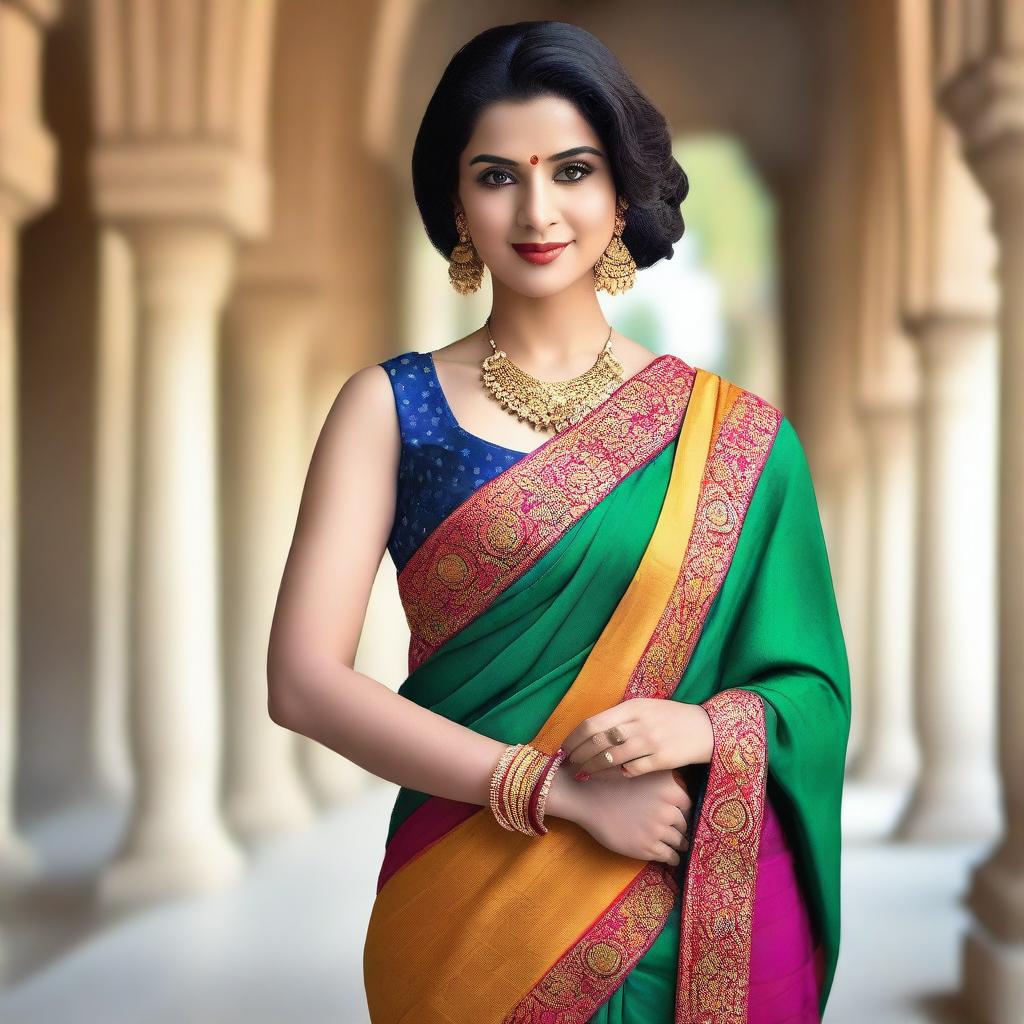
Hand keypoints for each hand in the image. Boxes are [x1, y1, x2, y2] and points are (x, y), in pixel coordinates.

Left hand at [562, 698, 713, 781]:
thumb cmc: (670, 718)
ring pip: (611, 758)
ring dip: (592, 767)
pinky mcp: (663, 760)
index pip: (593, 723)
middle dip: (579, 754)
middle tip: (570, 763)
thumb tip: (590, 731)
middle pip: (598, 741)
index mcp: (632, 706)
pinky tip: (608, 777)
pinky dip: (616, 775)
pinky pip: (631, 771)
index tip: (565, 748)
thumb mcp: (645, 707)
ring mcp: (652, 742)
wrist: (706, 728)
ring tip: (583, 772)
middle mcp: (640, 723)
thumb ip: (620, 717)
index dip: (575, 738)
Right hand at [570, 767, 692, 866]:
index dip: (682, 811)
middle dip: (680, 828)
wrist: (588, 798)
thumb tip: (681, 789)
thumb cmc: (612, 782)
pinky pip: (670, 856)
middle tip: (676, 831)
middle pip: (684, 823)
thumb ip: (663, 779)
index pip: (688, 804)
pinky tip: (669, 857)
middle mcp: (668, 808)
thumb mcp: (642, 771)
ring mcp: (658, 829)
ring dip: (678, 844)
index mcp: (669, 787)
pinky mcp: (648, 847)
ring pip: (679, 841)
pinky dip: (672, 858)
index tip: (678, 815)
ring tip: (676, 846)